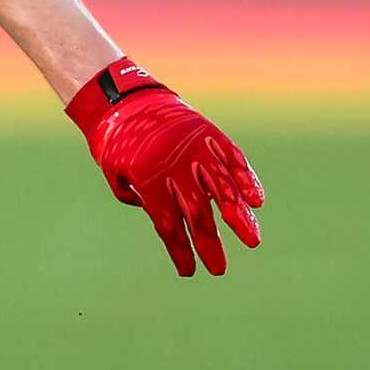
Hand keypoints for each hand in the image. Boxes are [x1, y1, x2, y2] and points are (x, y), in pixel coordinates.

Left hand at [68, 58, 264, 277]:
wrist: (122, 97)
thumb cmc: (115, 139)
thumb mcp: (114, 171)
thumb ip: (137, 197)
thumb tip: (163, 218)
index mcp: (149, 180)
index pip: (168, 225)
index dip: (180, 250)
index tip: (190, 272)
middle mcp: (176, 167)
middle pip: (197, 214)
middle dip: (209, 244)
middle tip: (220, 268)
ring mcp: (195, 149)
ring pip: (222, 188)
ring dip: (238, 217)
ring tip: (251, 239)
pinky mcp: (208, 134)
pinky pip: (232, 159)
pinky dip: (246, 179)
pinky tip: (256, 200)